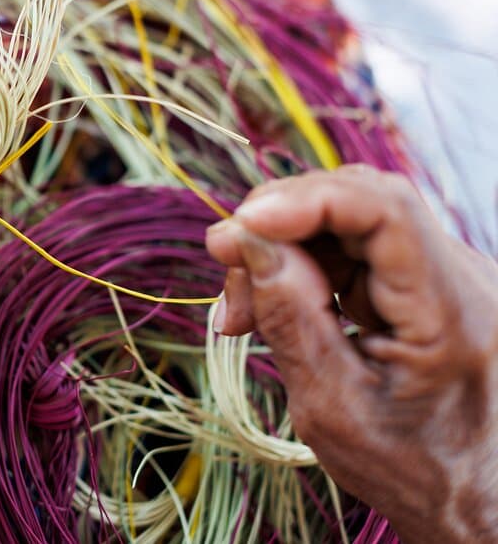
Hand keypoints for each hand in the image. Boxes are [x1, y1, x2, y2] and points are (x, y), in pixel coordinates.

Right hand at [205, 165, 497, 543]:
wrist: (476, 498)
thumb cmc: (412, 469)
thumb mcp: (332, 407)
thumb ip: (291, 317)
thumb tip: (246, 240)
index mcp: (450, 313)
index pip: (384, 210)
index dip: (305, 201)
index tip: (239, 228)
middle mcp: (461, 277)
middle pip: (361, 200)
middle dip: (280, 224)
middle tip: (225, 272)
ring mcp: (445, 274)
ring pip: (349, 218)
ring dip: (284, 248)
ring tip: (241, 310)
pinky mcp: (424, 282)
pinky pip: (354, 247)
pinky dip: (303, 266)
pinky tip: (271, 305)